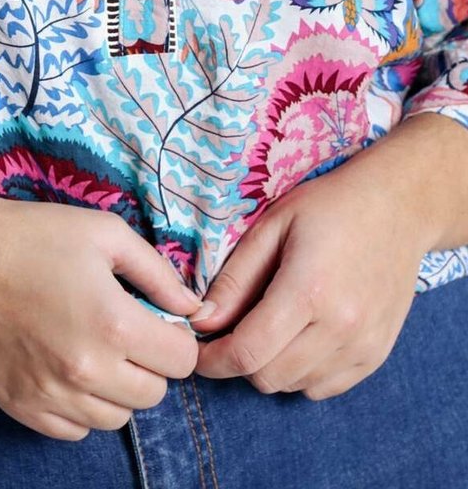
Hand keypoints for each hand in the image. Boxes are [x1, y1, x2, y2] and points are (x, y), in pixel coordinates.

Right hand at [0, 194, 202, 439]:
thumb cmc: (35, 235)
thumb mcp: (106, 234)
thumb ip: (158, 273)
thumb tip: (192, 308)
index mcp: (114, 324)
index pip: (181, 361)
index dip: (177, 338)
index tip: (159, 322)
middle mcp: (86, 370)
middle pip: (153, 395)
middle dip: (150, 365)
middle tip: (126, 333)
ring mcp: (51, 394)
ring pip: (116, 419)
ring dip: (117, 390)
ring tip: (96, 350)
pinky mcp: (22, 407)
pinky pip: (74, 431)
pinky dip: (81, 408)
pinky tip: (68, 370)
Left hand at [188, 148, 431, 399]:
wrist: (397, 207)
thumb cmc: (328, 206)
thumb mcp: (272, 226)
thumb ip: (236, 279)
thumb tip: (203, 321)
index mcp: (308, 290)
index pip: (248, 352)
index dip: (213, 360)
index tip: (198, 352)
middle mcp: (340, 327)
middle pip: (269, 377)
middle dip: (240, 361)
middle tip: (233, 331)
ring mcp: (364, 345)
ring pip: (296, 387)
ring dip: (272, 367)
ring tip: (270, 327)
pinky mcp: (377, 354)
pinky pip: (326, 388)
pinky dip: (303, 374)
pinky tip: (300, 337)